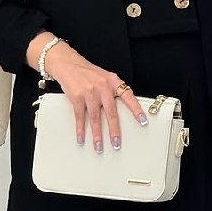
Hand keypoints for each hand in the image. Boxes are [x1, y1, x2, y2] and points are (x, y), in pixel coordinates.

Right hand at [31, 38, 147, 151]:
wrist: (69, 64)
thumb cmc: (88, 73)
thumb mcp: (105, 78)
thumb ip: (113, 91)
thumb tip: (120, 112)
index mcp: (113, 81)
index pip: (128, 96)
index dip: (136, 109)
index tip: (142, 121)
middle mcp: (103, 87)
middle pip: (111, 112)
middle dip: (114, 130)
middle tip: (116, 143)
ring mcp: (90, 92)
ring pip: (95, 118)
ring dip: (97, 135)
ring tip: (99, 146)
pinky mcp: (77, 97)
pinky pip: (80, 116)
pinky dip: (81, 129)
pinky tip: (82, 138)